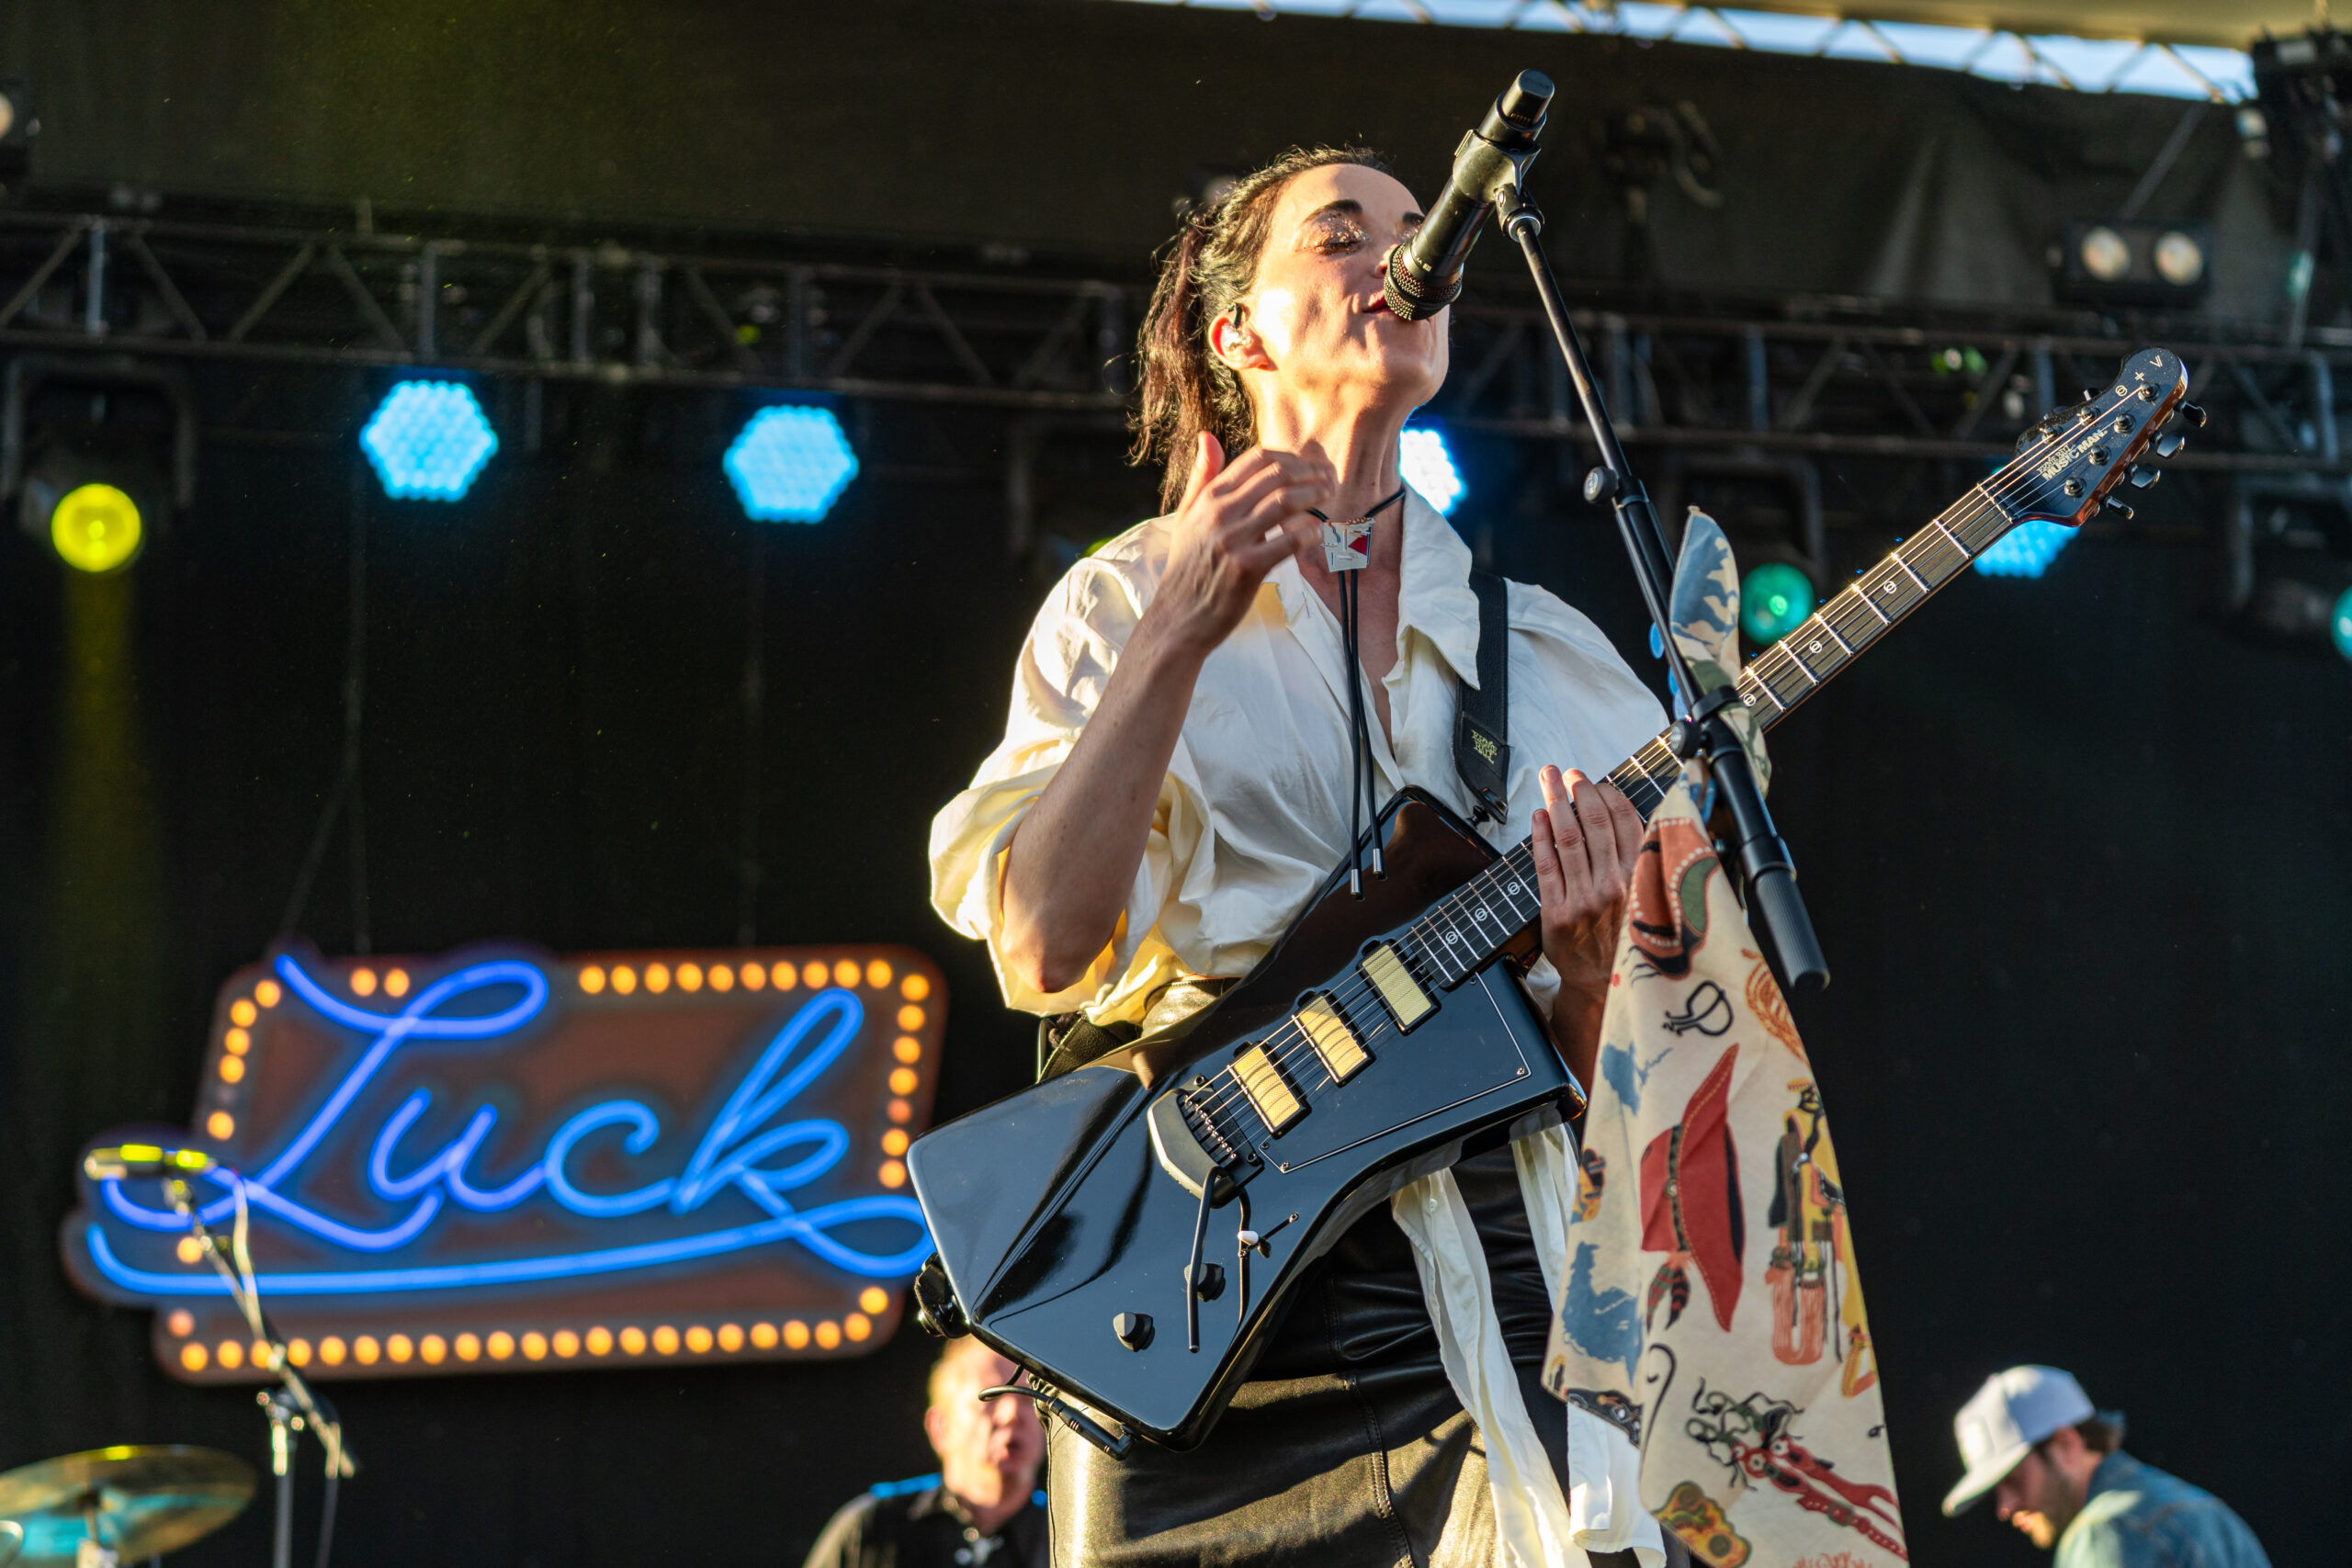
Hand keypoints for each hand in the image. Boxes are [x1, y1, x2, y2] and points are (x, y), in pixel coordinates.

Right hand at [1140, 432, 1332, 660]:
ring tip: (1330, 495)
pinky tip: (1319, 531)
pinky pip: (1286, 542)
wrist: (1178, 616)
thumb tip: (1206, 436)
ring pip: (1284, 502)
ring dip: (1314, 495)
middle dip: (1309, 472)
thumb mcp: (1185, 516)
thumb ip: (1201, 476)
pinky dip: (1308, 532)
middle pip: (1276, 475)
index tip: (1308, 465)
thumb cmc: (1187, 567)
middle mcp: (1219, 513)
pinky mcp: (1246, 568)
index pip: (1256, 459)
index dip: (1290, 457)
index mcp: (1209, 497)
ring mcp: (1233, 540)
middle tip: (1329, 478)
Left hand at [1529, 765, 1641, 1070]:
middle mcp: (1615, 886)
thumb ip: (1649, 862)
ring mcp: (1584, 899)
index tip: (1599, 783)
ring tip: (1550, 779)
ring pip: (1568, 838)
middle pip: (1594, 824)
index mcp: (1642, 879)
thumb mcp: (1654, 901)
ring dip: (1557, 802)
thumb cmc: (1629, 939)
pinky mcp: (1557, 913)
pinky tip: (1538, 817)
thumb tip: (1647, 820)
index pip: (1627, 823)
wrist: (1605, 986)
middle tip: (1569, 773)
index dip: (1610, 796)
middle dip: (1580, 790)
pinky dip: (1541, 837)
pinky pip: (1546, 866)